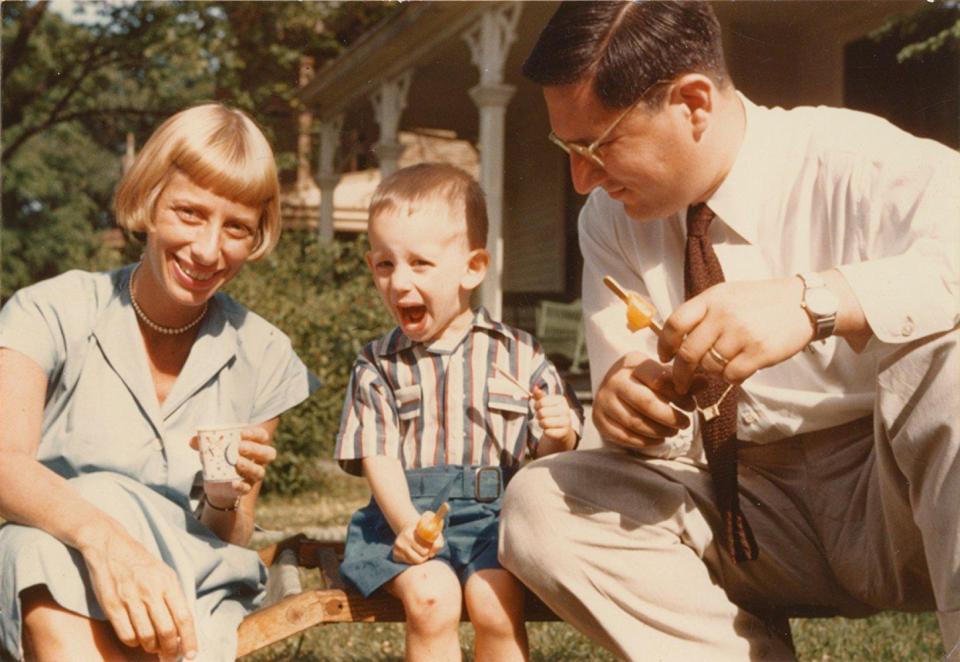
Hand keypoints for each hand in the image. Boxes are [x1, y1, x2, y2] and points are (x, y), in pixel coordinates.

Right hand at [79, 523, 197, 659]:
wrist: (110, 545)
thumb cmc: (141, 562)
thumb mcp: (165, 573)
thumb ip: (174, 596)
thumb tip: (183, 627)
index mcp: (168, 582)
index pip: (184, 617)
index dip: (190, 640)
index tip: (191, 655)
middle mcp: (151, 591)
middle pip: (167, 631)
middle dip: (171, 650)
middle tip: (170, 656)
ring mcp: (130, 598)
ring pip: (146, 636)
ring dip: (153, 648)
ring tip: (155, 648)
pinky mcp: (111, 605)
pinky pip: (126, 634)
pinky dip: (134, 643)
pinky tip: (138, 640)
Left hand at [191, 426, 276, 508]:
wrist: (216, 482)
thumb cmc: (219, 458)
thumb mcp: (212, 448)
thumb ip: (203, 443)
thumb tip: (193, 440)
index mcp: (254, 445)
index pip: (262, 436)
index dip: (255, 434)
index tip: (241, 433)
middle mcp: (258, 460)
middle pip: (268, 453)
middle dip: (255, 449)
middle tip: (239, 447)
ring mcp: (253, 475)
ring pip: (260, 471)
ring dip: (250, 466)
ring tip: (236, 462)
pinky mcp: (245, 488)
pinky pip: (247, 488)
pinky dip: (241, 486)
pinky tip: (233, 483)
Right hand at [391, 514, 443, 564]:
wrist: (409, 529)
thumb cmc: (424, 532)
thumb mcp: (433, 532)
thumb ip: (438, 541)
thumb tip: (432, 553)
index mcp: (408, 534)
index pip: (424, 551)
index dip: (429, 551)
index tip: (430, 547)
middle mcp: (400, 542)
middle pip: (419, 559)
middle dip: (425, 557)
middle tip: (427, 552)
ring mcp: (396, 549)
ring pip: (413, 562)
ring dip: (420, 559)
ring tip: (421, 553)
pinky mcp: (395, 556)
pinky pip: (408, 564)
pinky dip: (413, 561)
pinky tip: (414, 554)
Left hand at [533, 386, 574, 443]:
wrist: (561, 428)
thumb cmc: (551, 413)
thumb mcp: (545, 403)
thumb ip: (539, 395)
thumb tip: (535, 387)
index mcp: (561, 400)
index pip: (542, 402)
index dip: (536, 406)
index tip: (537, 408)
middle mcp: (566, 410)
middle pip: (542, 412)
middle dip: (538, 415)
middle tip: (541, 416)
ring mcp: (566, 421)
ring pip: (544, 423)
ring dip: (541, 424)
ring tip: (544, 423)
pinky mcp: (564, 432)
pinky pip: (548, 432)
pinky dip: (545, 432)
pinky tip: (549, 429)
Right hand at [592, 352, 693, 449]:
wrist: (613, 388)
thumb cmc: (644, 382)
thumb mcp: (662, 375)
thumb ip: (683, 381)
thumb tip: (705, 382)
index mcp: (631, 364)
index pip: (659, 381)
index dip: (679, 396)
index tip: (691, 406)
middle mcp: (613, 380)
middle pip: (646, 403)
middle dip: (670, 417)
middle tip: (685, 423)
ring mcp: (603, 401)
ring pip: (635, 422)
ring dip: (659, 430)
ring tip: (673, 431)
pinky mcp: (599, 420)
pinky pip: (624, 436)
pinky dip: (645, 441)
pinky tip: (657, 438)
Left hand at [657, 277, 812, 392]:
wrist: (804, 303)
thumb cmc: (760, 301)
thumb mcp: (727, 295)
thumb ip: (702, 312)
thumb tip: (675, 340)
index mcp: (712, 298)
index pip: (676, 323)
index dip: (664, 344)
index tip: (665, 357)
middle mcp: (724, 315)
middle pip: (688, 352)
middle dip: (680, 373)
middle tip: (680, 382)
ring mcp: (742, 333)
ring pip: (710, 367)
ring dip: (713, 372)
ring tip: (724, 364)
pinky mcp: (760, 351)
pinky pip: (732, 376)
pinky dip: (732, 378)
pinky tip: (740, 370)